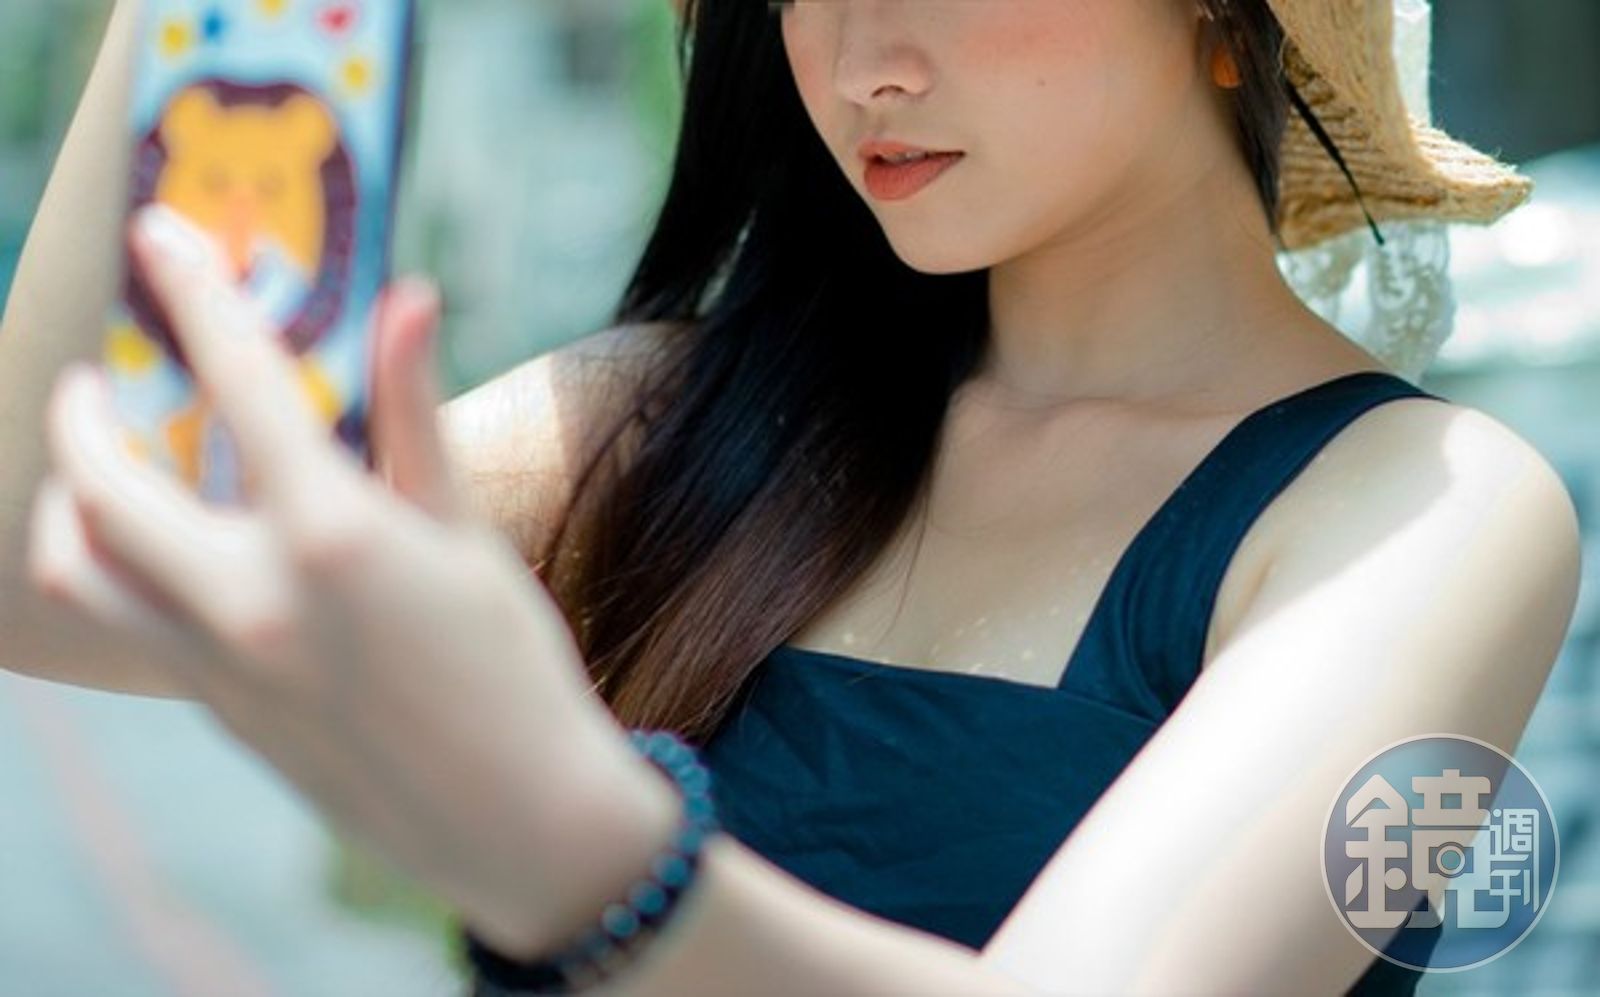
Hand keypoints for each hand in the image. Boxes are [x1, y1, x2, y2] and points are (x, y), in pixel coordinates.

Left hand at [25, 204, 668, 948]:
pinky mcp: (216, 709)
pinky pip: (124, 620)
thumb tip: (409, 298)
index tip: (164, 233)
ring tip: (104, 468)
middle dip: (82, 409)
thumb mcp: (470, 533)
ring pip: (76, 564)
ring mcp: (220, 663)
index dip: (198, 291)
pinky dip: (114, 564)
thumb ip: (414, 413)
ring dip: (69, 500)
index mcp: (331, 536)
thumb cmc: (514, 668)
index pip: (241, 381)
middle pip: (101, 479)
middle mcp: (251, 598)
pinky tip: (171, 546)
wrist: (516, 818)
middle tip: (101, 376)